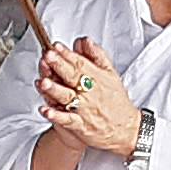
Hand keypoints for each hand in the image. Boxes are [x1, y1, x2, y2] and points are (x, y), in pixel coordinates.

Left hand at [38, 37, 142, 158]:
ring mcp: (84, 109)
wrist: (126, 129)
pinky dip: (56, 116)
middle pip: (72, 77)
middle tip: (49, 56)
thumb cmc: (116, 101)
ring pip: (67, 97)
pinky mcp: (81, 126)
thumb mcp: (111, 73)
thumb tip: (83, 41)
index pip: (80, 62)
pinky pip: (67, 120)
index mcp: (96, 78)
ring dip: (54, 89)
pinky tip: (45, 110)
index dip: (67, 54)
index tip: (56, 46)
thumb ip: (96, 55)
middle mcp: (89, 92)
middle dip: (59, 66)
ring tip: (44, 82)